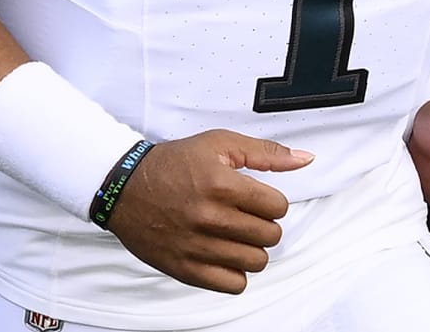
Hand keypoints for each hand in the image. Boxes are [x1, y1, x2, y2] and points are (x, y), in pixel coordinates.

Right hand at [102, 129, 312, 293]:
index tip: (255, 198)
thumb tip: (305, 160)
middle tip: (245, 216)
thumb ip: (265, 153)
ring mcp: (197, 246)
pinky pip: (233, 285)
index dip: (270, 201)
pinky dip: (235, 272)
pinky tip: (223, 254)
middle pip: (270, 236)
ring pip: (256, 262)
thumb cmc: (172, 163)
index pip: (278, 207)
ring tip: (235, 235)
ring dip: (251, 248)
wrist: (123, 187)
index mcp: (221, 184)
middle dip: (263, 224)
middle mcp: (210, 217)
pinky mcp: (185, 268)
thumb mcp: (218, 144)